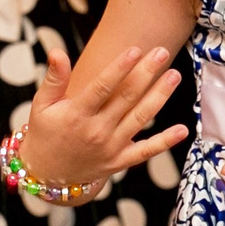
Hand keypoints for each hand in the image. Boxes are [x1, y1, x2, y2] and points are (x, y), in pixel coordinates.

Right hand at [17, 42, 185, 187]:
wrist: (46, 175)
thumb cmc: (45, 133)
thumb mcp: (42, 105)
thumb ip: (54, 79)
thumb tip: (57, 52)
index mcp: (77, 114)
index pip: (101, 87)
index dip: (119, 68)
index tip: (135, 50)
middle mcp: (96, 131)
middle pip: (126, 98)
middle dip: (146, 73)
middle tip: (162, 52)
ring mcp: (110, 148)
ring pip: (140, 119)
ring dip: (159, 97)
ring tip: (174, 76)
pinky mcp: (119, 162)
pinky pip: (146, 151)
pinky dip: (165, 142)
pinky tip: (183, 129)